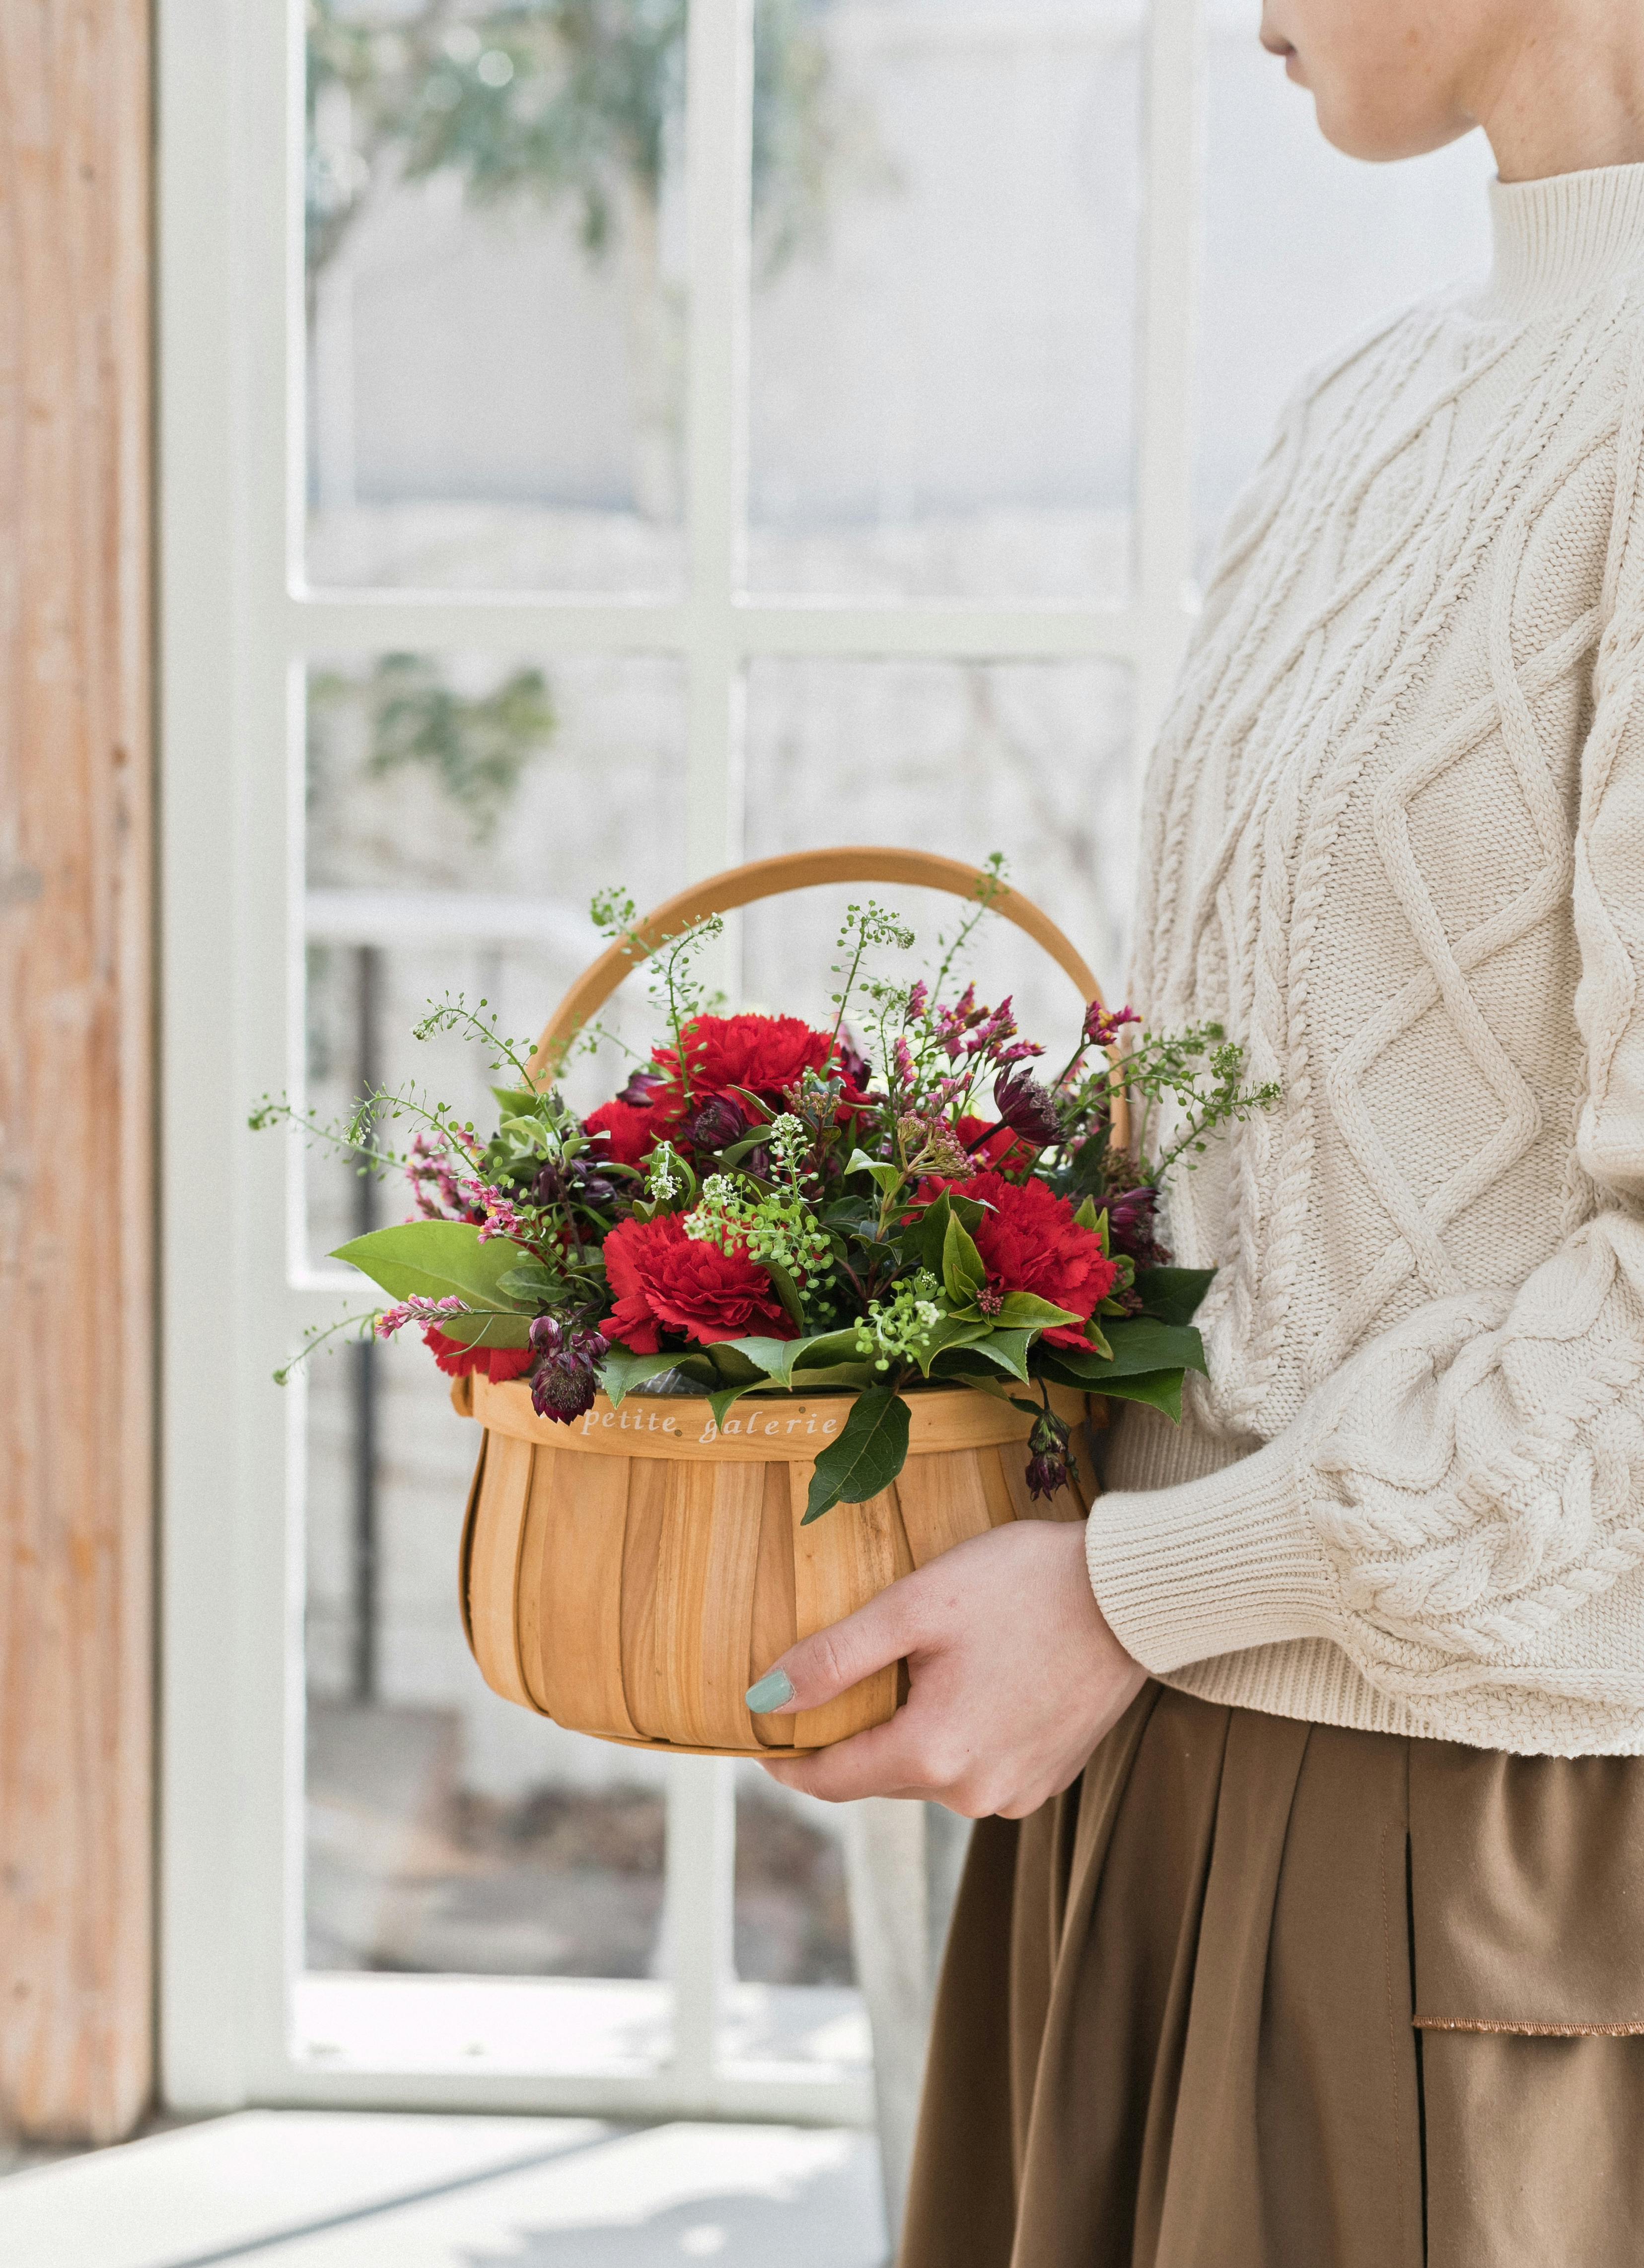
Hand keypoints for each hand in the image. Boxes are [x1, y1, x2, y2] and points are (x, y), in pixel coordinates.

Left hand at [750, 1518, 1147, 1817]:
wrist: (1132, 1592)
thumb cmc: (1024, 1584)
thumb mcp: (915, 1605)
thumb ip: (834, 1658)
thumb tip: (763, 1700)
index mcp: (934, 1755)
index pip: (831, 1780)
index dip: (788, 1759)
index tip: (759, 1736)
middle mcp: (974, 1794)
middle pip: (882, 1775)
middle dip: (854, 1734)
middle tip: (837, 1680)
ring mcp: (1017, 1793)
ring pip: (931, 1772)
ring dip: (911, 1733)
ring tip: (916, 1670)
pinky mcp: (1049, 1778)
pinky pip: (977, 1768)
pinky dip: (959, 1736)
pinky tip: (972, 1683)